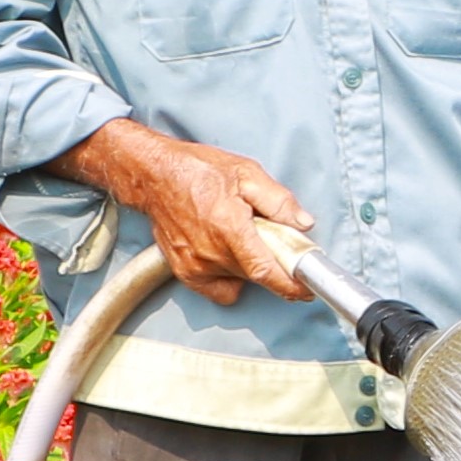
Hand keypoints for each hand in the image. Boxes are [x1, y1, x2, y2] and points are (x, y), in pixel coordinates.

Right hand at [50, 120, 321, 305]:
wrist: (153, 175)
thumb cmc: (197, 170)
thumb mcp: (246, 173)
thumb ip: (278, 201)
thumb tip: (303, 224)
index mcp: (228, 229)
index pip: (265, 271)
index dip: (290, 286)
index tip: (306, 290)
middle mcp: (209, 253)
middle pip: (257, 276)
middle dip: (274, 264)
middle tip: (275, 240)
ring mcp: (194, 267)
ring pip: (239, 281)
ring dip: (250, 267)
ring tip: (243, 238)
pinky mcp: (184, 272)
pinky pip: (218, 288)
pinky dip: (229, 277)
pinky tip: (228, 253)